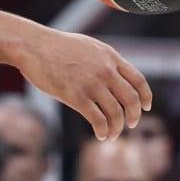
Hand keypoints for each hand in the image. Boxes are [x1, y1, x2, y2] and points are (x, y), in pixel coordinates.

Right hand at [18, 27, 151, 140]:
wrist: (32, 45)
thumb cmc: (55, 46)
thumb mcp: (87, 47)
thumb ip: (103, 60)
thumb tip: (114, 76)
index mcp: (109, 56)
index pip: (138, 80)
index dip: (146, 96)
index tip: (146, 107)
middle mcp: (105, 70)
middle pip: (131, 99)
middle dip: (134, 116)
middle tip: (131, 125)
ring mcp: (91, 83)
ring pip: (115, 113)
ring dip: (117, 128)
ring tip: (112, 134)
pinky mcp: (75, 95)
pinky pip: (98, 119)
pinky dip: (103, 131)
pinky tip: (101, 134)